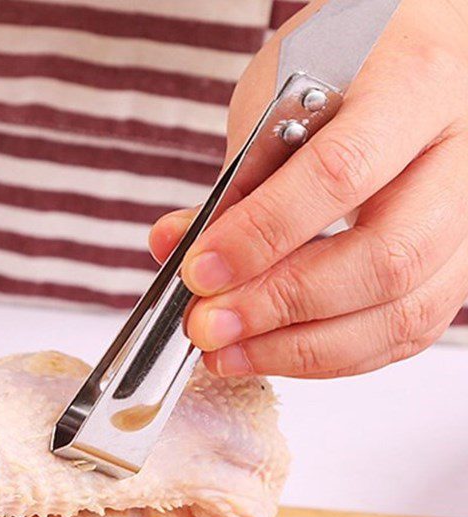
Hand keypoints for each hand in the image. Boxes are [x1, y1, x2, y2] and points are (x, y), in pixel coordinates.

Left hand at [149, 0, 467, 378]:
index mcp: (416, 83)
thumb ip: (237, 179)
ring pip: (402, 312)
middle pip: (383, 259)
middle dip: (279, 305)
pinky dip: (332, 356)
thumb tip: (176, 247)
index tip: (199, 271)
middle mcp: (462, 156)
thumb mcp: (280, 96)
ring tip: (229, 353)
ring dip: (301, 349)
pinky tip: (274, 353)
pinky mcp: (458, 266)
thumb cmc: (346, 67)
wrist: (408, 60)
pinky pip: (405, 332)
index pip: (339, 174)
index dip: (261, 235)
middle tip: (207, 326)